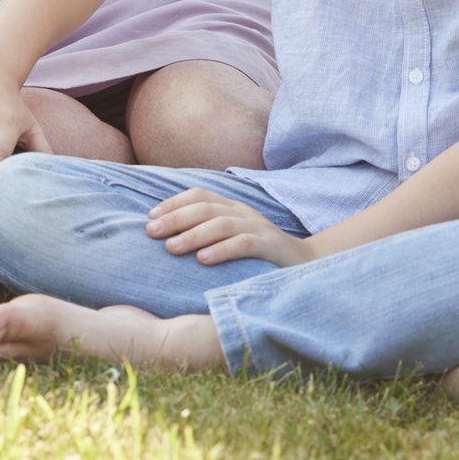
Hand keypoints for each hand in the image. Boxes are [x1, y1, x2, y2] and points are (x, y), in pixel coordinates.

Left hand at [146, 187, 312, 266]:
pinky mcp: (272, 247)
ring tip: (170, 248)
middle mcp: (244, 212)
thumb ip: (207, 232)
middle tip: (151, 232)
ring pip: (222, 224)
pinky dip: (222, 250)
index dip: (173, 203)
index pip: (199, 195)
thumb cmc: (260, 254)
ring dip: (193, 235)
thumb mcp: (232, 237)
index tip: (150, 217)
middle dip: (175, 218)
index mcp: (233, 207)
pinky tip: (203, 260)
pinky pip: (244, 244)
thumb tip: (167, 237)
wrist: (308, 264)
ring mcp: (259, 228)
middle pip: (205, 208)